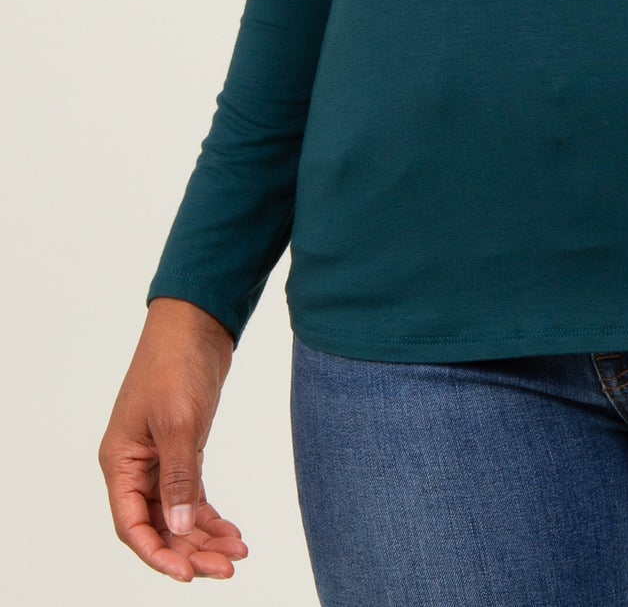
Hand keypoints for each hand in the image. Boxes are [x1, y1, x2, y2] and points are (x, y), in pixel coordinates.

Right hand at [99, 297, 247, 581]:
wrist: (197, 322)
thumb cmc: (176, 364)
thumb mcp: (178, 422)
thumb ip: (179, 477)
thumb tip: (182, 528)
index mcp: (119, 462)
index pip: (131, 525)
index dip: (157, 554)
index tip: (188, 574)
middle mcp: (134, 467)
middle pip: (157, 526)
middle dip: (189, 551)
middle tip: (225, 567)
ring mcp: (159, 459)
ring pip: (177, 514)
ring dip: (203, 537)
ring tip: (236, 553)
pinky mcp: (182, 450)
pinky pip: (192, 495)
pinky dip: (210, 515)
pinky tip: (231, 531)